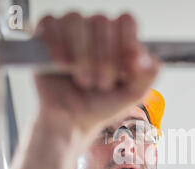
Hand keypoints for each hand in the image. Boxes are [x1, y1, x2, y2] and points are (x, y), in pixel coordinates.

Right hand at [34, 13, 160, 145]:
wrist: (73, 121)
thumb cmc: (102, 105)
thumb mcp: (133, 94)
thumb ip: (148, 74)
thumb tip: (144, 57)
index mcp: (119, 38)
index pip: (126, 21)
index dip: (126, 43)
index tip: (127, 69)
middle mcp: (96, 30)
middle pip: (101, 21)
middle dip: (104, 58)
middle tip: (102, 84)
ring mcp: (71, 31)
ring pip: (76, 20)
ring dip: (82, 56)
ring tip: (83, 81)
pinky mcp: (46, 36)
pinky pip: (50, 23)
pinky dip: (57, 45)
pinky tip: (62, 65)